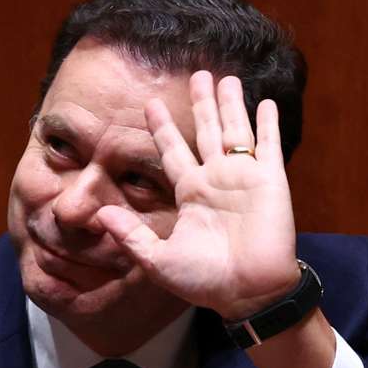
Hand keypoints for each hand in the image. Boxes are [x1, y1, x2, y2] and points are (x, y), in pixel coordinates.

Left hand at [96, 71, 300, 319]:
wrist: (247, 293)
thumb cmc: (205, 281)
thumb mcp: (157, 259)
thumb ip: (130, 234)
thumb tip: (98, 214)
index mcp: (191, 193)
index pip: (173, 151)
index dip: (163, 127)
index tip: (149, 104)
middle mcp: (216, 179)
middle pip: (205, 130)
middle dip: (201, 103)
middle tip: (196, 74)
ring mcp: (244, 178)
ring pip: (235, 130)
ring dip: (231, 104)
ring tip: (226, 77)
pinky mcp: (270, 181)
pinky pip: (269, 146)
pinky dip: (268, 123)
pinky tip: (266, 102)